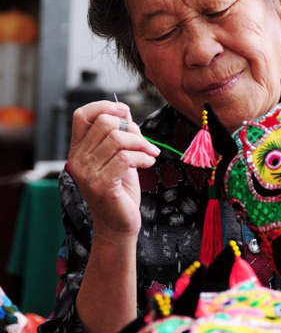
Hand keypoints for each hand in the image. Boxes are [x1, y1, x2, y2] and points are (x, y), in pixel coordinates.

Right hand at [68, 100, 159, 239]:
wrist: (118, 226)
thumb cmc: (120, 191)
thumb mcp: (118, 157)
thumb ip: (118, 136)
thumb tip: (124, 111)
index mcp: (78, 150)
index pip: (81, 115)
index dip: (104, 106)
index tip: (125, 112)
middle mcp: (78, 160)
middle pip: (104, 123)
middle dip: (131, 128)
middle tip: (143, 142)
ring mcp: (87, 173)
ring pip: (118, 139)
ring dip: (141, 143)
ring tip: (150, 153)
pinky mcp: (102, 185)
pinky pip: (125, 157)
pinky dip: (143, 156)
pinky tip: (149, 162)